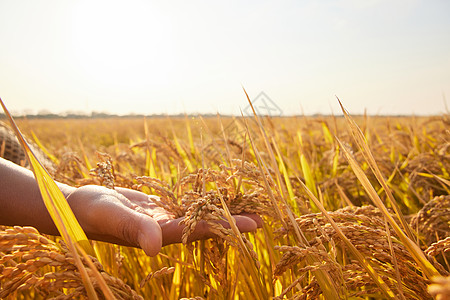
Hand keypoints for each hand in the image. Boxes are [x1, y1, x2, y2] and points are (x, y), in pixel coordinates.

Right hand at [66, 185, 262, 255]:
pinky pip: (183, 205)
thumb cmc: (90, 212)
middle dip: (232, 222)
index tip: (253, 225)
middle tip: (261, 218)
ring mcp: (161, 219)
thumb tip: (155, 248)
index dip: (227, 227)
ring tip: (244, 206)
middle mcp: (165, 229)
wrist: (77, 207)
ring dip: (219, 212)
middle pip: (205, 226)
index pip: (200, 231)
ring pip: (196, 215)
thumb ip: (134, 229)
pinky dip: (199, 201)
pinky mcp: (156, 209)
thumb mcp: (111, 216)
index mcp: (159, 234)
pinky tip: (213, 197)